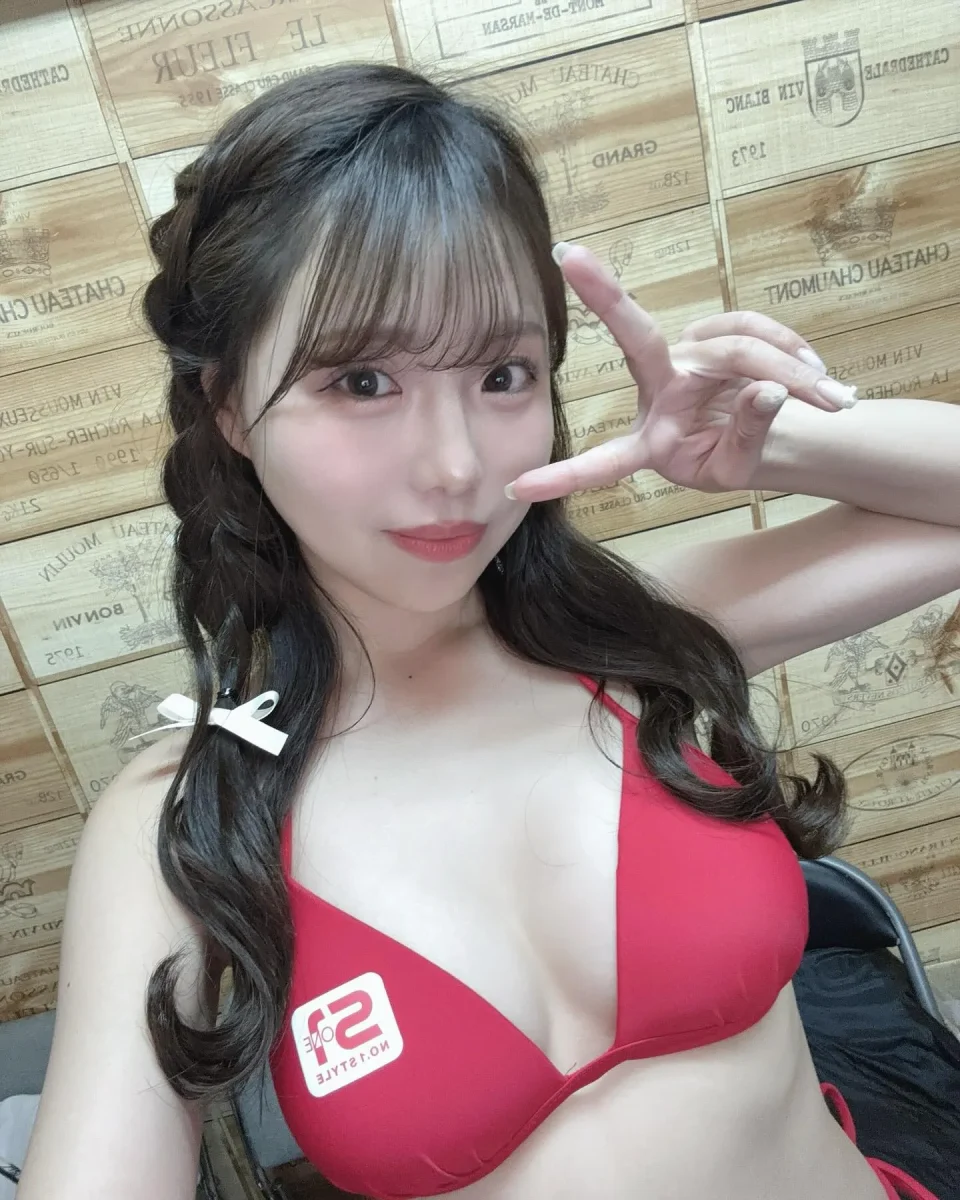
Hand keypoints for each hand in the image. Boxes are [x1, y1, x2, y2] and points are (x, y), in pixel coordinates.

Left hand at [506, 243, 858, 501]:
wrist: (770, 435)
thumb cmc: (734, 459)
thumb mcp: (739, 468)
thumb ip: (747, 434)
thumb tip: (767, 389)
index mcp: (648, 440)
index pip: (604, 459)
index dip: (566, 476)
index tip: (518, 487)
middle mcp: (658, 389)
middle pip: (640, 339)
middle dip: (604, 296)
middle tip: (569, 256)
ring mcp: (686, 356)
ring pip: (738, 347)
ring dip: (793, 371)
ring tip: (836, 400)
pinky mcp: (716, 334)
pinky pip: (757, 329)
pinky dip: (794, 350)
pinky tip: (817, 375)